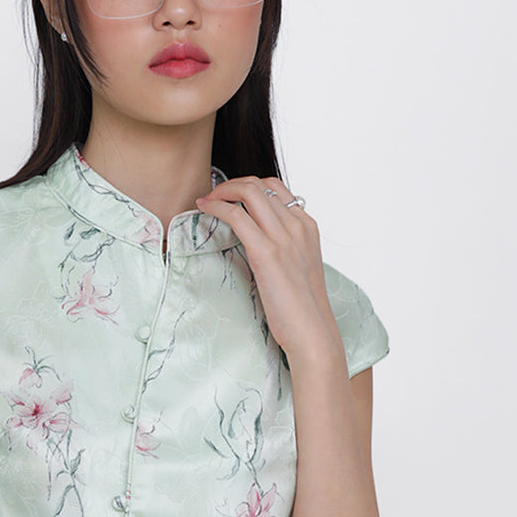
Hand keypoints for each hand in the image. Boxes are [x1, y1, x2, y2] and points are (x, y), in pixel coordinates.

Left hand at [197, 176, 343, 364]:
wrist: (312, 332)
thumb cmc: (303, 308)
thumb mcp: (298, 268)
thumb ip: (286, 248)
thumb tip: (261, 243)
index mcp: (308, 227)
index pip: (277, 188)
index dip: (249, 187)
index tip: (231, 197)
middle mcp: (298, 226)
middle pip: (261, 184)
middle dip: (232, 184)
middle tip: (214, 196)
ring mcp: (284, 237)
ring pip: (249, 192)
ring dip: (222, 191)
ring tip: (206, 200)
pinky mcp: (267, 252)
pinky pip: (237, 216)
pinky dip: (217, 207)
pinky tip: (204, 210)